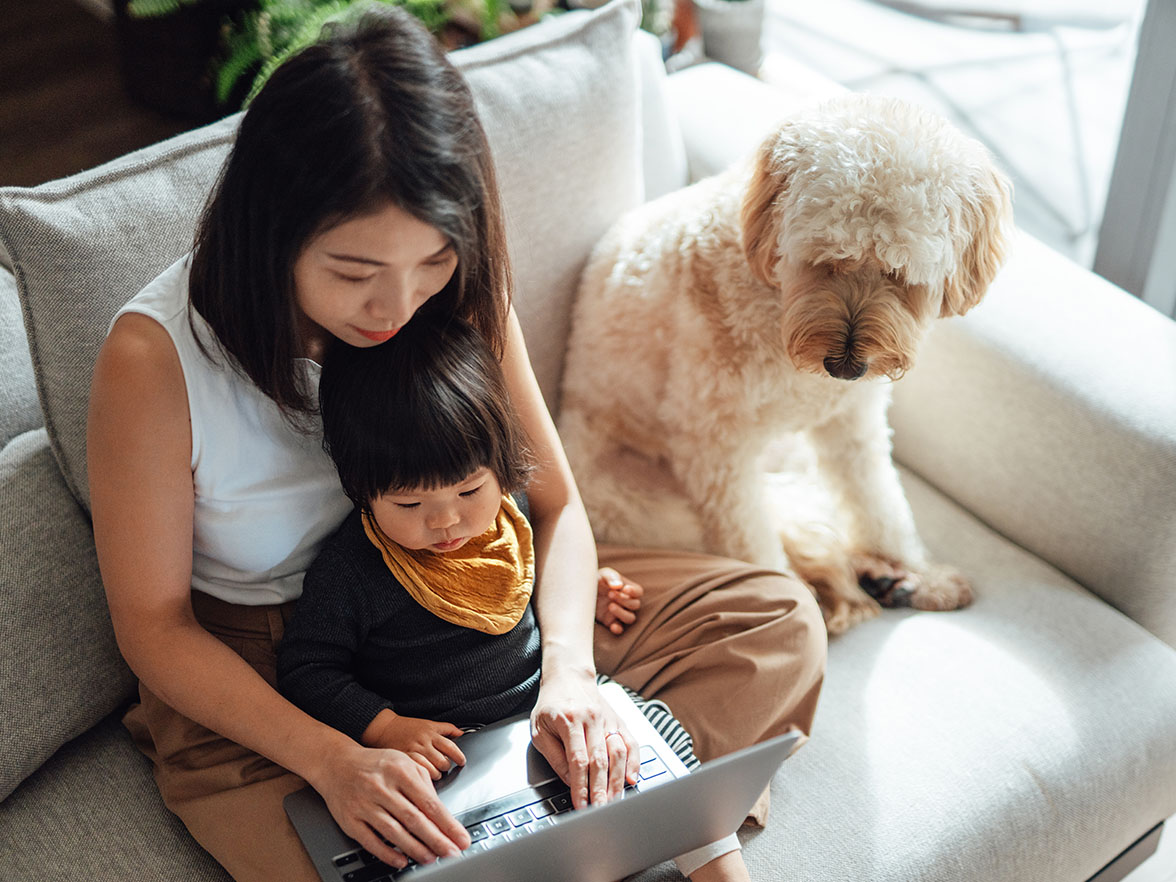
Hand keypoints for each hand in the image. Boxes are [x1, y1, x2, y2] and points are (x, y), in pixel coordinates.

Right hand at [313, 740, 470, 870]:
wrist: (336, 763)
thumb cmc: (375, 764)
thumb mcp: (403, 762)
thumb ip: (423, 784)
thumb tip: (440, 812)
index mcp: (400, 771)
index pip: (429, 802)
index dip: (447, 823)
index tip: (460, 837)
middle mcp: (382, 787)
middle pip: (414, 819)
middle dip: (437, 839)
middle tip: (451, 852)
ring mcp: (365, 804)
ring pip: (394, 832)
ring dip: (415, 848)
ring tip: (431, 858)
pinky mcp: (350, 820)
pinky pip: (371, 841)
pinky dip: (387, 853)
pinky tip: (401, 860)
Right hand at [363, 710, 465, 779]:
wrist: (385, 729)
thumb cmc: (409, 727)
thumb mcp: (429, 724)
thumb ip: (447, 729)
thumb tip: (462, 734)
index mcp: (432, 734)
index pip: (451, 747)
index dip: (459, 756)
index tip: (462, 761)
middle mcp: (424, 744)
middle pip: (443, 761)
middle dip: (446, 767)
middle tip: (445, 767)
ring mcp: (414, 753)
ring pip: (433, 770)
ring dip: (437, 774)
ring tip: (435, 773)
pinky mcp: (405, 762)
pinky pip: (419, 773)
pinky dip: (425, 777)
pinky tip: (424, 776)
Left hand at [529, 670, 640, 809]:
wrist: (569, 677)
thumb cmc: (551, 704)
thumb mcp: (539, 729)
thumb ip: (554, 756)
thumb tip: (569, 780)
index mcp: (569, 720)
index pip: (578, 759)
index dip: (581, 785)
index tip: (581, 804)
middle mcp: (591, 718)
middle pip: (600, 759)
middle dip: (601, 788)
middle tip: (600, 809)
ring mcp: (607, 719)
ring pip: (618, 752)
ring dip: (617, 780)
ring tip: (613, 799)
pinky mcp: (618, 721)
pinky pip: (630, 742)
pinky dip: (633, 762)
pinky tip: (631, 778)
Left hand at [595, 567, 642, 634]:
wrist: (582, 592)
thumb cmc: (597, 580)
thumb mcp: (602, 574)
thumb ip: (611, 577)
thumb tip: (618, 586)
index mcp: (627, 589)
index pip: (638, 592)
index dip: (634, 591)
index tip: (625, 589)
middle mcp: (626, 602)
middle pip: (635, 605)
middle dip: (624, 600)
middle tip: (610, 594)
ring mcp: (619, 613)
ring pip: (630, 618)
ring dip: (622, 613)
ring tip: (610, 606)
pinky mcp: (610, 622)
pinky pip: (619, 629)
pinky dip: (618, 629)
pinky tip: (613, 626)